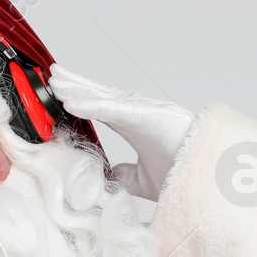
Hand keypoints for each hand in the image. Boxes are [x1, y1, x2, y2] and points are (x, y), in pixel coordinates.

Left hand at [49, 66, 195, 201]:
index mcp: (133, 125)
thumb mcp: (142, 180)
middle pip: (99, 94)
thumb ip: (125, 175)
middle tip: (51, 76)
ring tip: (55, 81)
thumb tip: (109, 174)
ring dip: (78, 89)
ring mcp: (143, 111)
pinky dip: (91, 103)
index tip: (60, 93)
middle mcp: (137, 113)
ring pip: (104, 96)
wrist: (205, 179)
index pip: (100, 107)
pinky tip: (71, 101)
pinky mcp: (148, 115)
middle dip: (75, 84)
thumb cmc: (182, 175)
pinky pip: (113, 108)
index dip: (80, 98)